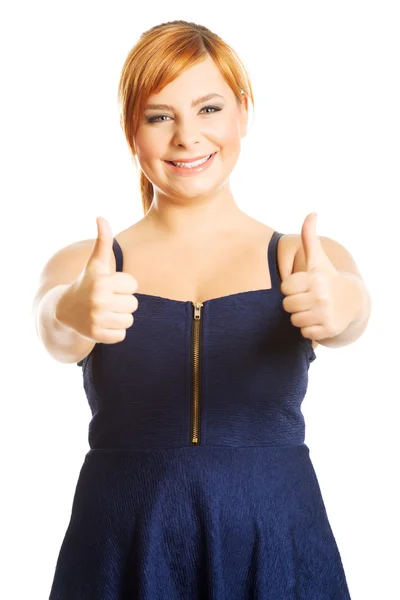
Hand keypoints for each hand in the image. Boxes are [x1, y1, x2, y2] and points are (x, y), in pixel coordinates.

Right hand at [56, 216, 138, 343]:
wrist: (65, 310)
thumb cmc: (87, 283)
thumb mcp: (95, 263)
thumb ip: (103, 241)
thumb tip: (101, 217)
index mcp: (102, 282)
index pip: (133, 285)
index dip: (123, 286)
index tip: (109, 286)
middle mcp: (99, 301)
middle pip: (134, 304)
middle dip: (123, 302)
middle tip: (107, 300)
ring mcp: (97, 320)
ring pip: (129, 320)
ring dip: (120, 317)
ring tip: (105, 311)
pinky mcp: (97, 336)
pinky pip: (122, 335)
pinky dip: (114, 331)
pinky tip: (102, 323)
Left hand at [281, 213, 351, 340]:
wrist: (351, 301)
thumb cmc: (326, 278)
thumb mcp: (318, 259)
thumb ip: (309, 237)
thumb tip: (311, 213)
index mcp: (315, 278)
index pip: (285, 288)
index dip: (291, 288)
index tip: (302, 285)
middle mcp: (321, 296)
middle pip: (287, 305)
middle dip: (294, 303)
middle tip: (307, 299)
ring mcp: (325, 314)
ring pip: (294, 320)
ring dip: (300, 316)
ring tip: (312, 309)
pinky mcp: (328, 329)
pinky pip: (304, 333)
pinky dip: (309, 329)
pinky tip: (318, 320)